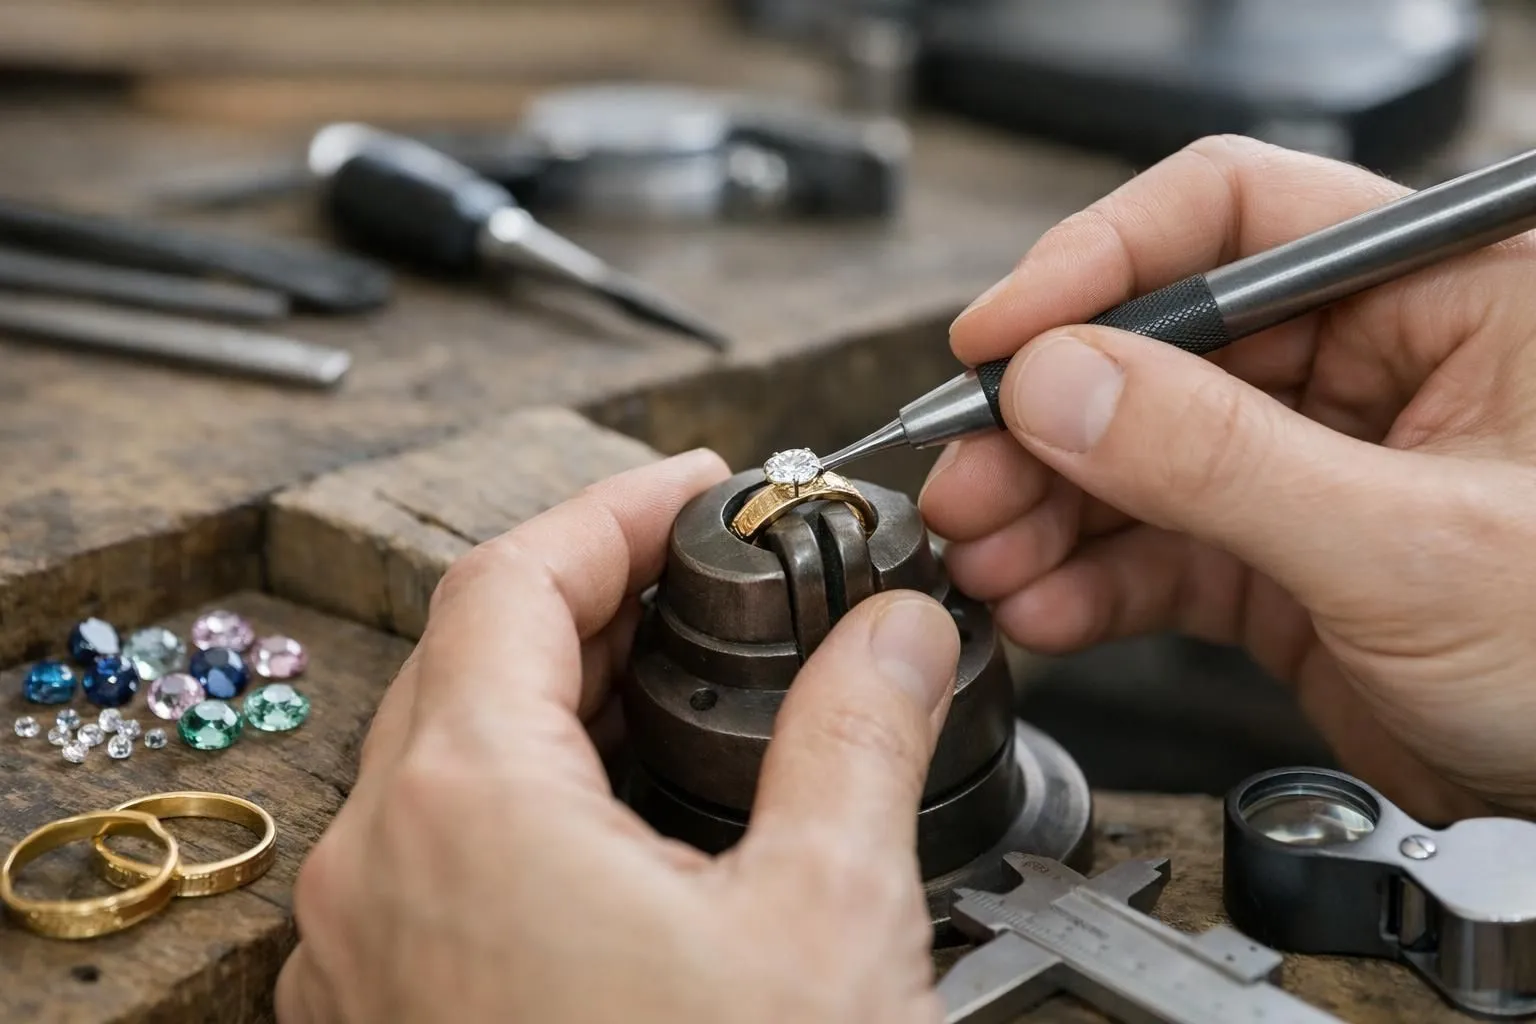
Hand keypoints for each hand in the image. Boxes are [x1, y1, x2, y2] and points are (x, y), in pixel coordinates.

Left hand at [275, 449, 959, 1023]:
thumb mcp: (828, 918)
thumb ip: (861, 735)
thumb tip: (898, 632)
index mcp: (463, 810)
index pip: (513, 576)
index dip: (616, 506)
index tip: (698, 487)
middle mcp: (379, 873)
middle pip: (474, 654)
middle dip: (601, 591)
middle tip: (710, 572)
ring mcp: (371, 953)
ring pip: (453, 751)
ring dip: (568, 691)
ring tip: (688, 672)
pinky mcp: (400, 1011)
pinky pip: (446, 847)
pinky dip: (538, 789)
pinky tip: (634, 808)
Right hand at [921, 135, 1535, 821]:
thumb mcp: (1409, 545)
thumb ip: (1222, 458)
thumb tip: (1061, 384)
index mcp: (1444, 293)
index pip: (1234, 218)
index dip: (1099, 263)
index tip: (1001, 336)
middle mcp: (1374, 363)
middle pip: (1159, 346)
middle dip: (1049, 418)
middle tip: (971, 471)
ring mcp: (1319, 466)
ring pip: (1141, 454)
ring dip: (1048, 506)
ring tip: (986, 552)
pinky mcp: (1284, 563)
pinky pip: (1159, 548)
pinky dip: (1089, 579)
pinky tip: (1043, 604)